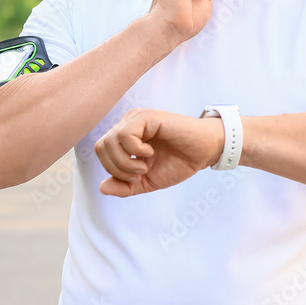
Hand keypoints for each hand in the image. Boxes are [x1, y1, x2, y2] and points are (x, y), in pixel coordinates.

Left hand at [95, 108, 223, 196]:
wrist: (204, 152)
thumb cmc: (178, 163)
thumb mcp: (147, 182)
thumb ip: (125, 186)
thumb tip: (101, 188)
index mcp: (124, 137)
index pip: (101, 152)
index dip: (113, 170)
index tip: (135, 177)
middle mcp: (127, 125)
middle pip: (101, 147)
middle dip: (117, 168)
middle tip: (140, 173)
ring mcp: (136, 119)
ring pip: (110, 141)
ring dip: (126, 162)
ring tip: (145, 165)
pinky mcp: (147, 116)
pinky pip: (125, 135)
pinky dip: (135, 151)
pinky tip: (150, 153)